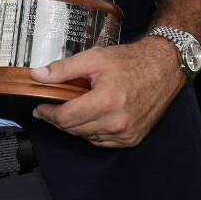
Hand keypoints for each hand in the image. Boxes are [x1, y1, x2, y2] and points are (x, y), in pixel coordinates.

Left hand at [30, 38, 183, 147]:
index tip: (40, 108)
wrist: (162, 68)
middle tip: (54, 106)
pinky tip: (94, 116)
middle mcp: (116, 122)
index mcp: (105, 102)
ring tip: (76, 108)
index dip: (47, 113)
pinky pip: (102, 141)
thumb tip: (38, 75)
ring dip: (76, 126)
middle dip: (59, 119)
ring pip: (86, 137)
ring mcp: (125, 133)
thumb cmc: (131, 62)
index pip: (64, 118)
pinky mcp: (132, 138)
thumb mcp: (94, 58)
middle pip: (73, 130)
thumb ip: (63, 69)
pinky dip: (93, 131)